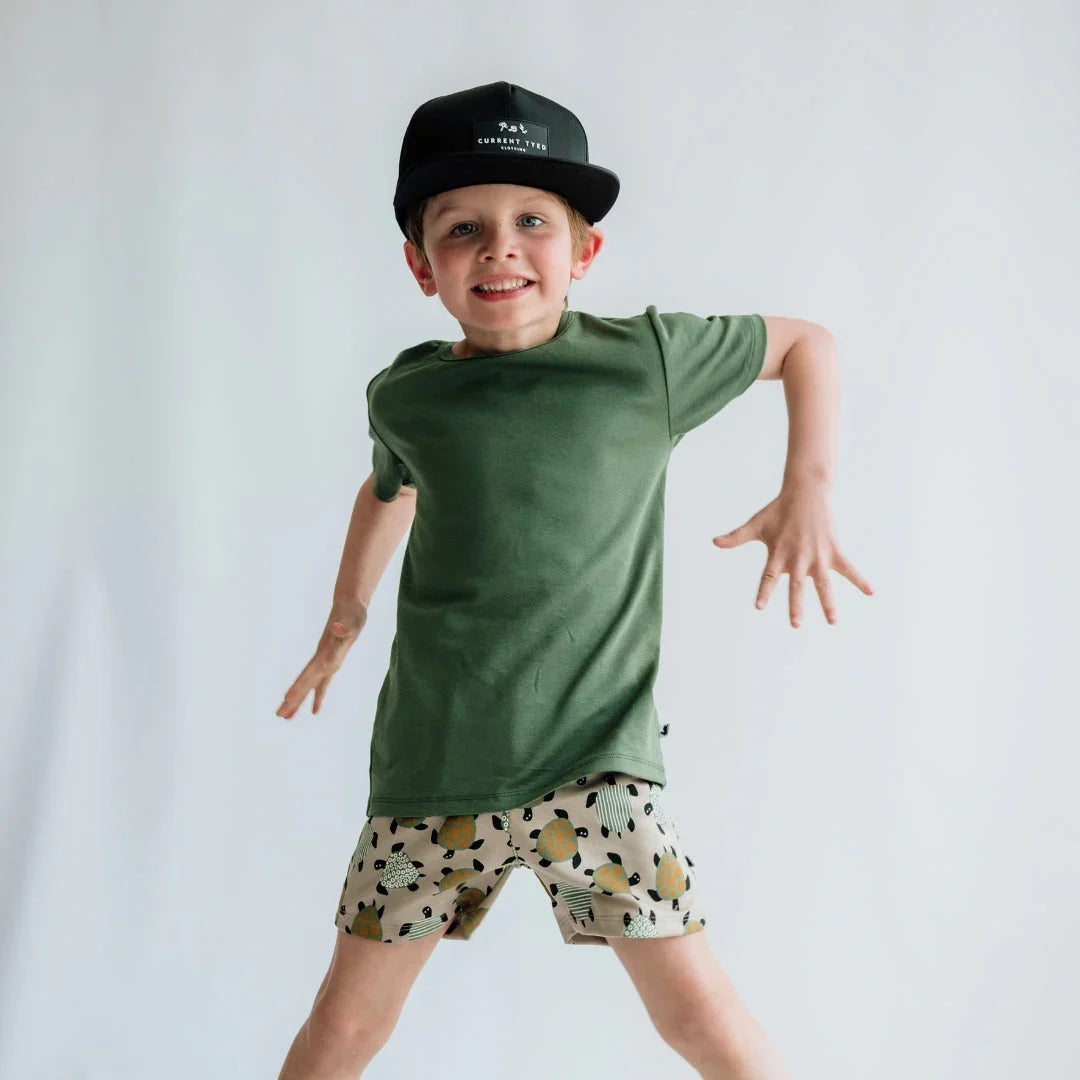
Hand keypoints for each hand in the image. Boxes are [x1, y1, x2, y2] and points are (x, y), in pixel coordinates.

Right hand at [276, 599, 368, 718]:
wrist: (348, 603)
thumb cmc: (353, 612)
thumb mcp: (353, 619)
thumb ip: (345, 626)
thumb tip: (337, 628)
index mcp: (325, 652)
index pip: (310, 672)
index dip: (300, 685)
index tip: (288, 698)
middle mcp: (322, 658)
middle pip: (305, 682)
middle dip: (293, 699)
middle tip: (279, 715)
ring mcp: (325, 660)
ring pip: (310, 684)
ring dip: (299, 700)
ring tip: (285, 717)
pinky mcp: (332, 660)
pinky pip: (323, 682)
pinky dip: (319, 695)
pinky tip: (315, 710)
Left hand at [711, 479, 872, 627]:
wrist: (805, 492)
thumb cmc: (779, 510)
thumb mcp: (756, 525)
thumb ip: (736, 537)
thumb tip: (714, 542)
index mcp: (778, 554)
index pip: (768, 577)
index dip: (764, 591)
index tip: (759, 606)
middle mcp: (798, 558)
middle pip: (796, 586)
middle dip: (796, 605)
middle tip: (795, 624)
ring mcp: (818, 556)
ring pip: (824, 584)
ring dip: (828, 603)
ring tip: (832, 622)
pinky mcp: (833, 551)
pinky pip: (848, 569)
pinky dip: (860, 580)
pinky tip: (871, 592)